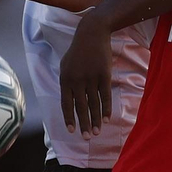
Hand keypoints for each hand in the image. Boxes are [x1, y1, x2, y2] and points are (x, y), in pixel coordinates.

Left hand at [60, 14, 112, 137]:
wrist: (92, 33)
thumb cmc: (77, 51)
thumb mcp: (65, 64)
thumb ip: (65, 83)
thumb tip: (67, 101)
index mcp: (65, 79)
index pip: (66, 104)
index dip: (69, 118)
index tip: (72, 131)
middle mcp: (77, 80)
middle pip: (80, 107)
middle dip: (84, 124)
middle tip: (87, 138)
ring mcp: (91, 78)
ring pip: (94, 104)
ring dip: (96, 120)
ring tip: (98, 132)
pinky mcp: (104, 75)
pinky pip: (105, 96)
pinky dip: (106, 108)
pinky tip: (107, 118)